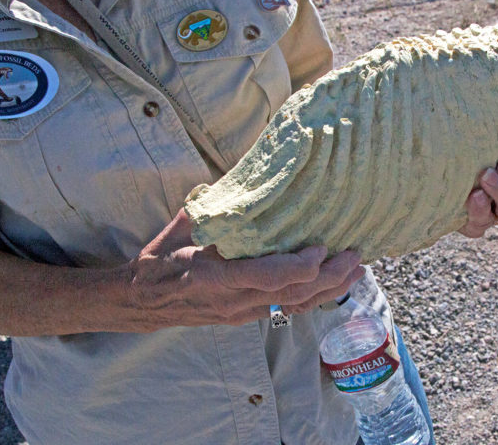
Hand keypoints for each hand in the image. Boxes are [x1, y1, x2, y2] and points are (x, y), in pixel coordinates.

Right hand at [125, 219, 364, 329]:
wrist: (141, 301)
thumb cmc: (160, 259)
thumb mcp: (182, 227)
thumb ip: (214, 208)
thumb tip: (245, 181)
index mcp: (215, 276)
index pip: (267, 278)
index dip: (300, 266)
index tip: (320, 247)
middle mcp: (233, 300)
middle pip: (292, 295)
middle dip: (329, 277)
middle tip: (355, 255)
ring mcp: (241, 313)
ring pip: (294, 306)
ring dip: (329, 289)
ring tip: (356, 270)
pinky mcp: (246, 317)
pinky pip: (286, 310)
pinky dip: (314, 298)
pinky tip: (334, 286)